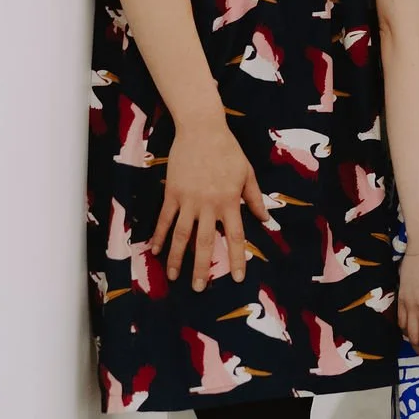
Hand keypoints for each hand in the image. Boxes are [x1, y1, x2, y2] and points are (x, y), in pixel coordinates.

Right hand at [148, 122, 272, 291]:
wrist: (202, 130)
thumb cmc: (228, 150)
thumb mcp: (247, 173)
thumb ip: (253, 198)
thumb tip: (265, 219)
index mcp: (229, 201)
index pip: (235, 236)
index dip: (236, 257)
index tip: (236, 277)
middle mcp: (208, 205)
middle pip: (204, 242)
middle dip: (202, 267)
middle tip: (199, 289)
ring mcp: (188, 200)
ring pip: (181, 235)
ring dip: (176, 258)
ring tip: (173, 278)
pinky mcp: (172, 193)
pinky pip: (164, 219)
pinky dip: (158, 236)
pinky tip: (154, 250)